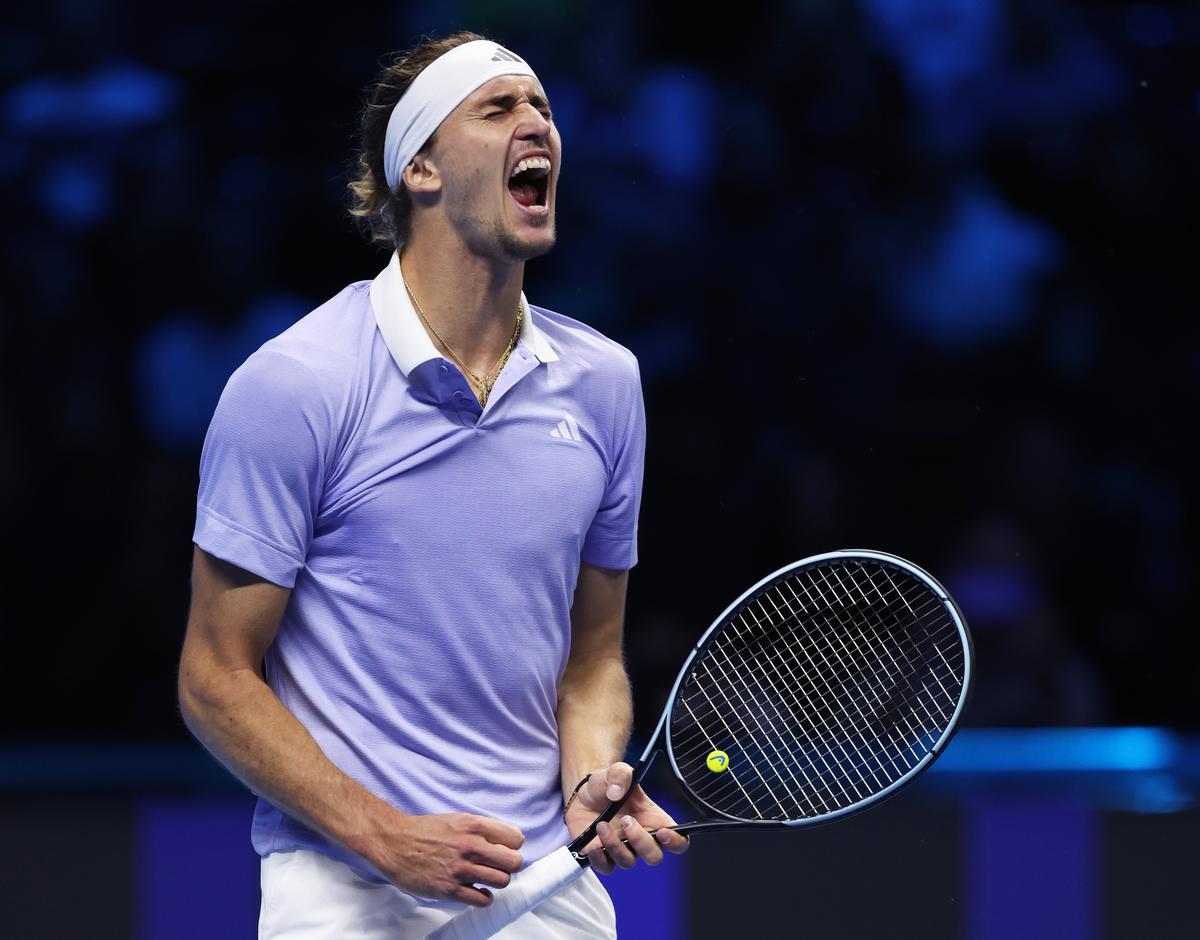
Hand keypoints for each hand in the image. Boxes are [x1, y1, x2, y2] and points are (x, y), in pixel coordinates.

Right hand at [363, 810, 524, 906]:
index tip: (505, 849)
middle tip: (498, 866)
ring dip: (497, 881)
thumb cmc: (426, 831)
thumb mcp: (457, 819)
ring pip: (502, 881)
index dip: (513, 846)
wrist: (395, 843)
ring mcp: (461, 869)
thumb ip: (481, 829)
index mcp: (473, 825)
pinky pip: (483, 899)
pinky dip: (484, 897)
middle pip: (514, 862)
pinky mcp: (450, 889)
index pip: (516, 838)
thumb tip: (507, 841)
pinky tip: (476, 891)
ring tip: (486, 878)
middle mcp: (470, 846)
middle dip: (510, 865)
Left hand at [563, 762, 689, 874]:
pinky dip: (599, 860)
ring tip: (602, 825)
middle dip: (641, 841)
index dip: (676, 842)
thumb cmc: (607, 784)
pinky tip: (593, 846)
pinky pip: (605, 867)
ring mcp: (622, 849)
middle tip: (626, 821)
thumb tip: (616, 793)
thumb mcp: (616, 771)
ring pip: (628, 862)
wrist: (583, 792)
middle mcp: (641, 838)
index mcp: (654, 820)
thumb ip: (621, 775)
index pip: (678, 840)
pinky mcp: (603, 856)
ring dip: (615, 845)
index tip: (663, 832)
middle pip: (654, 856)